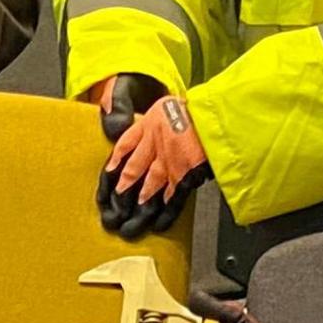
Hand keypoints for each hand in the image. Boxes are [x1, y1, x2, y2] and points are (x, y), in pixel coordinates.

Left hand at [96, 76, 211, 237]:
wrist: (212, 115)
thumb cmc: (197, 108)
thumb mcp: (171, 103)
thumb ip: (161, 116)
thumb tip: (152, 121)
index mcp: (151, 123)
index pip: (126, 144)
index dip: (116, 159)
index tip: (109, 172)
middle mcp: (155, 143)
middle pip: (134, 169)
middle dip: (123, 187)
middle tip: (115, 203)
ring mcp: (169, 160)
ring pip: (150, 184)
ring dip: (141, 200)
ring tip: (133, 215)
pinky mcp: (184, 173)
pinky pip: (173, 194)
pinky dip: (167, 208)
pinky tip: (160, 219)